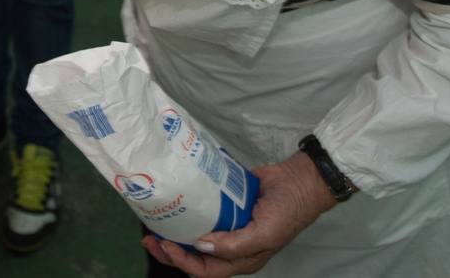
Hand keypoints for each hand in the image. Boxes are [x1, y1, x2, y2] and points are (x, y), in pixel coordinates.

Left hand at [141, 152, 336, 276]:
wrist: (301, 180)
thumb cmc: (288, 211)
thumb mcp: (265, 234)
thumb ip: (233, 245)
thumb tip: (200, 245)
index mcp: (242, 260)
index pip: (205, 270)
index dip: (182, 262)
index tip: (165, 245)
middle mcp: (232, 246)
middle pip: (196, 256)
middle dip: (171, 251)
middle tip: (149, 238)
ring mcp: (229, 225)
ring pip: (197, 235)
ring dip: (177, 231)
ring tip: (156, 222)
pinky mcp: (228, 205)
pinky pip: (205, 212)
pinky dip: (190, 210)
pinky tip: (177, 202)